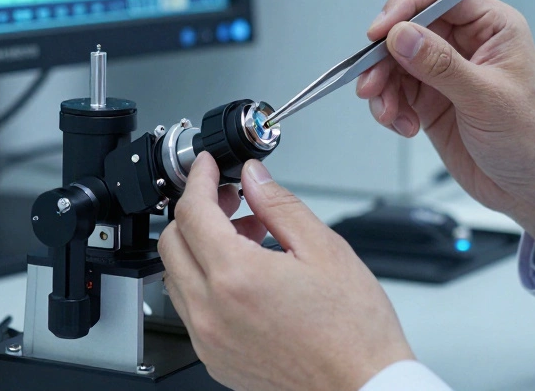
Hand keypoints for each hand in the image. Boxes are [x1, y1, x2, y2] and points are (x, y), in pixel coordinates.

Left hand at [158, 154, 414, 390]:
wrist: (362, 390)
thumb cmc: (354, 333)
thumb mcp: (325, 250)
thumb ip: (280, 206)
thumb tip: (254, 178)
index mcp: (236, 277)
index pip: (192, 211)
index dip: (198, 178)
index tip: (207, 166)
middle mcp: (211, 311)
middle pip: (172, 241)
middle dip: (196, 210)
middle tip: (231, 199)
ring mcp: (209, 340)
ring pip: (176, 276)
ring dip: (200, 246)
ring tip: (247, 238)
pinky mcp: (215, 359)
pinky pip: (191, 310)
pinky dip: (205, 282)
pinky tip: (245, 276)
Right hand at [356, 0, 534, 256]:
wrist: (533, 189)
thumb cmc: (532, 139)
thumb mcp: (486, 99)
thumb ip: (440, 65)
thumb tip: (402, 35)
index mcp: (492, 27)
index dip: (406, 6)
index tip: (381, 31)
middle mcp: (467, 44)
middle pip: (409, 27)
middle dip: (384, 55)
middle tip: (371, 80)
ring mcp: (446, 72)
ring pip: (396, 61)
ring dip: (383, 86)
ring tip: (387, 112)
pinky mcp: (431, 99)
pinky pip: (397, 91)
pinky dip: (390, 107)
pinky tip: (403, 125)